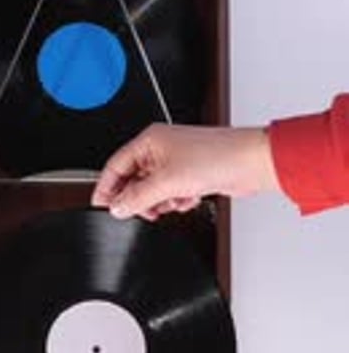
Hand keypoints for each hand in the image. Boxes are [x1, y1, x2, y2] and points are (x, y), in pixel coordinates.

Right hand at [92, 123, 278, 219]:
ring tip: (170, 203)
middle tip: (142, 211)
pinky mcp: (191, 175)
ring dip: (160, 202)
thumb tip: (118, 207)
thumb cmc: (216, 157)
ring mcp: (177, 162)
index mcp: (150, 141)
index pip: (115, 165)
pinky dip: (177, 201)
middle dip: (139, 198)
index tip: (102, 206)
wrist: (249, 163)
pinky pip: (171, 194)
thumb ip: (137, 197)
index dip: (107, 187)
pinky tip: (187, 199)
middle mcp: (161, 149)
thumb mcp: (166, 182)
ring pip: (153, 189)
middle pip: (134, 180)